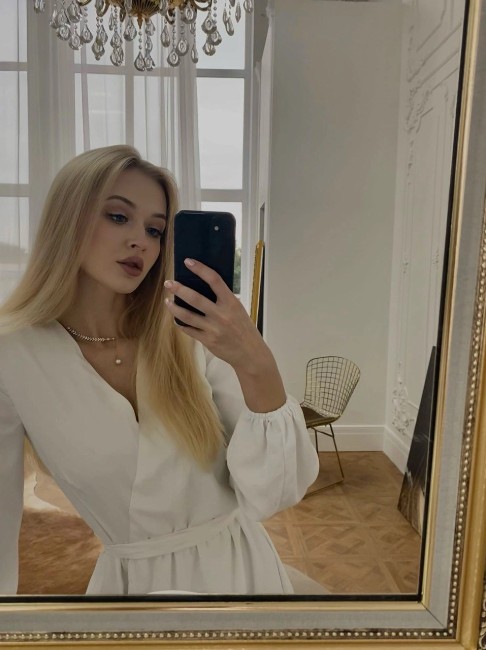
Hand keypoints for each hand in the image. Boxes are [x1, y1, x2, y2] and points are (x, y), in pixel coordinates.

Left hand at [164, 259, 286, 411]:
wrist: (250, 354)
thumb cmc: (244, 328)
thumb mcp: (238, 310)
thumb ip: (223, 300)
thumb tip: (203, 288)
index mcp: (231, 303)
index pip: (214, 280)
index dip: (200, 269)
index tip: (188, 262)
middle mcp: (221, 314)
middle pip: (195, 298)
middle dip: (179, 289)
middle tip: (168, 283)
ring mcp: (213, 329)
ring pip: (187, 316)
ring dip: (174, 308)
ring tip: (167, 301)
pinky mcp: (207, 341)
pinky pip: (189, 330)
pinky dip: (180, 323)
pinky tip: (176, 319)